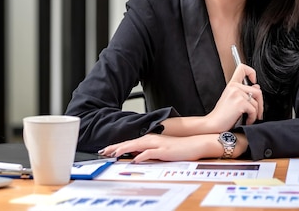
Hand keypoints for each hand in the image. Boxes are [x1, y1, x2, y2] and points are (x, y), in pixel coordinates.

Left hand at [99, 133, 215, 162]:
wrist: (195, 144)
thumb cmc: (179, 147)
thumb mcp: (160, 150)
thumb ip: (148, 151)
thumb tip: (136, 156)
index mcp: (150, 139)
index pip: (130, 143)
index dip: (117, 146)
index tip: (106, 150)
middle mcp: (152, 140)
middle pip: (130, 143)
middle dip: (116, 147)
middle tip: (103, 152)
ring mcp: (158, 144)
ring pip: (137, 146)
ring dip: (125, 149)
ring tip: (114, 153)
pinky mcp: (164, 150)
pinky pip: (151, 152)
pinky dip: (142, 155)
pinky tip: (135, 159)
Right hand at [205, 63, 262, 130]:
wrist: (213, 124)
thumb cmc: (221, 115)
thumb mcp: (232, 100)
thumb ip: (244, 92)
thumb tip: (257, 87)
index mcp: (232, 84)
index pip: (242, 68)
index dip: (251, 72)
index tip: (254, 81)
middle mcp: (234, 86)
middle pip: (257, 90)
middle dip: (260, 104)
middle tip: (257, 112)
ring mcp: (237, 93)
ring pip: (257, 102)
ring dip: (256, 113)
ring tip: (249, 118)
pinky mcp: (240, 102)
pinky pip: (254, 110)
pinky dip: (252, 118)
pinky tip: (246, 121)